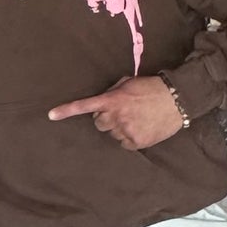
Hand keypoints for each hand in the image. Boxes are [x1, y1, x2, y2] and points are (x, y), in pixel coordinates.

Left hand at [48, 75, 185, 149]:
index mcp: (112, 100)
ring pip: (112, 134)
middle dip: (106, 118)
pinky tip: (141, 127)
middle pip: (98, 123)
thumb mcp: (128, 83)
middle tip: (121, 111)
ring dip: (119, 127)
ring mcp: (126, 131)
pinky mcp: (136, 142)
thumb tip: (102, 101)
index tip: (50, 115)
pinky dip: (129, 137)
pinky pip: (123, 143)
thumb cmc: (151, 88)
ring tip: (135, 118)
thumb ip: (112, 91)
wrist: (176, 100)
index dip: (66, 111)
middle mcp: (116, 117)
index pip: (85, 106)